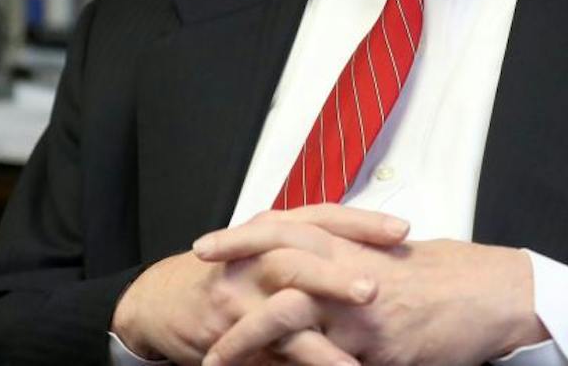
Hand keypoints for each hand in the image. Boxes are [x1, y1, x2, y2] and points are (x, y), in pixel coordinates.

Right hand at [111, 205, 410, 365]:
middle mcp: (256, 254)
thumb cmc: (231, 273)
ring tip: (354, 360)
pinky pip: (266, 350)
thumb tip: (375, 253)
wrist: (164, 301)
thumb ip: (313, 247)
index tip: (403, 231)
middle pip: (300, 254)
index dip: (362, 223)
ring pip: (283, 309)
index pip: (323, 216)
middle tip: (375, 288)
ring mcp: (240, 293)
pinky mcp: (228, 331)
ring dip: (319, 338)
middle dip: (338, 272)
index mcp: (273, 228)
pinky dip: (297, 364)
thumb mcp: (268, 248)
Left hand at [197, 236, 548, 365]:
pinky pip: (327, 364)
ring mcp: (364, 314)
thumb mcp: (394, 258)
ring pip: (290, 321)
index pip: (287, 229)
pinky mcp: (381, 350)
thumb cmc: (451, 276)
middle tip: (194, 293)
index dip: (243, 236)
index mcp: (354, 247)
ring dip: (248, 340)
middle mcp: (352, 273)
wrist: (497, 295)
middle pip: (277, 270)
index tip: (207, 246)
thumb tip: (321, 270)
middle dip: (231, 285)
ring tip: (214, 360)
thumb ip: (353, 261)